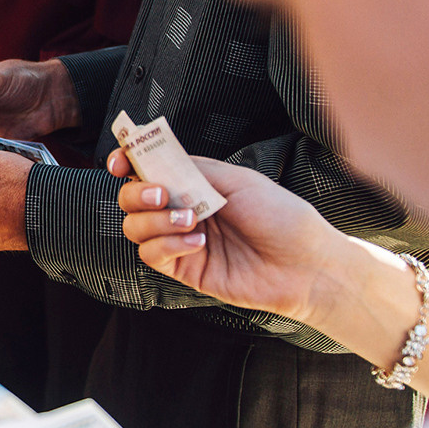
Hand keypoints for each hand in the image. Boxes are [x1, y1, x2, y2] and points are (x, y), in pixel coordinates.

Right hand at [109, 151, 341, 322]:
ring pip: (135, 227)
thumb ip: (194, 169)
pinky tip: (197, 242)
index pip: (151, 169)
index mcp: (197, 183)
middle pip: (132, 199)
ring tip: (191, 221)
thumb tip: (156, 158)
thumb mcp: (239, 181)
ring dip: (156, 221)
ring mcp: (181, 240)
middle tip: (162, 195)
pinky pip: (152, 255)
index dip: (128, 162)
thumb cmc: (283, 219)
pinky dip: (167, 245)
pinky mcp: (185, 269)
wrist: (307, 265)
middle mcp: (184, 210)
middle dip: (138, 193)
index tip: (121, 161)